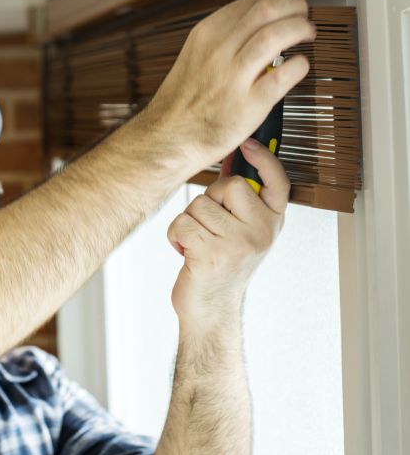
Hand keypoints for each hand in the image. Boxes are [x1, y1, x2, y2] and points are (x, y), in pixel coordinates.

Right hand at [146, 0, 314, 174]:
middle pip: (266, 10)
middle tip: (303, 14)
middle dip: (294, 6)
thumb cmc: (181, 104)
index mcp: (206, 35)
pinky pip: (283, 76)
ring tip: (307, 34)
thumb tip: (255, 29)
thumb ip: (222, 42)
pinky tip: (300, 66)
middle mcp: (219, 51)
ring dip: (300, 29)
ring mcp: (233, 77)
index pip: (250, 2)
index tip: (287, 6)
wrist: (167, 139)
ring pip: (276, 36)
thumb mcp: (194, 58)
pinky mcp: (248, 105)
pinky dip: (299, 65)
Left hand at [167, 139, 289, 329]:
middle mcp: (262, 233)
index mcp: (272, 223)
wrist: (211, 310)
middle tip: (209, 224)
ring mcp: (239, 245)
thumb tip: (231, 158)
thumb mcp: (242, 231)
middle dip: (209, 198)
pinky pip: (182, 223)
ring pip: (200, 204)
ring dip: (189, 221)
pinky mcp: (213, 256)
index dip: (265, 159)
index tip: (248, 144)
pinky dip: (175, 236)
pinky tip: (185, 252)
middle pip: (229, 184)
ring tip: (198, 243)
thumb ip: (239, 200)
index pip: (279, 183)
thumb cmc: (222, 265)